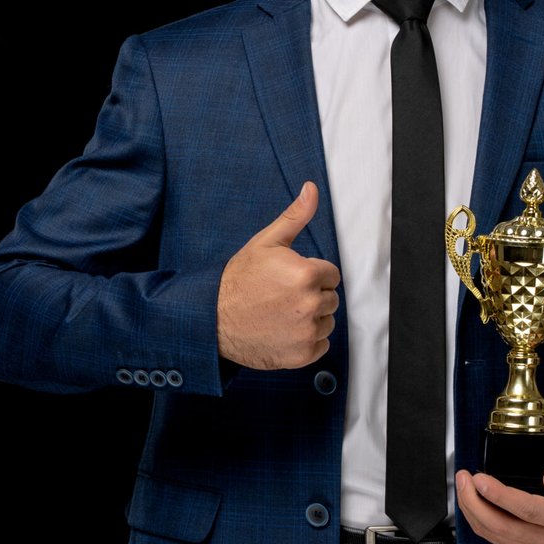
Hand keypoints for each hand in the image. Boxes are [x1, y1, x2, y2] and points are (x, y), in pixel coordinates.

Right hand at [217, 182, 340, 368]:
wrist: (213, 317)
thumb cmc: (239, 279)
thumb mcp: (265, 242)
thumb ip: (295, 216)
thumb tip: (311, 189)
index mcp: (306, 275)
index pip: (330, 275)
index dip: (310, 274)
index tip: (288, 278)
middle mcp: (310, 305)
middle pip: (330, 298)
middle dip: (311, 295)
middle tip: (281, 295)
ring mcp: (306, 332)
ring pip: (327, 321)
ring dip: (310, 318)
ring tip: (281, 313)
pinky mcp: (302, 354)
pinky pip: (321, 345)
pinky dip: (306, 340)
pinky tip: (283, 330)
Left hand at [455, 454, 543, 543]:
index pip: (528, 510)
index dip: (500, 495)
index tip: (480, 479)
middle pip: (504, 526)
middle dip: (476, 502)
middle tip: (464, 478)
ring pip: (494, 534)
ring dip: (472, 509)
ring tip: (463, 484)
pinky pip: (494, 537)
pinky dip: (476, 519)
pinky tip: (470, 500)